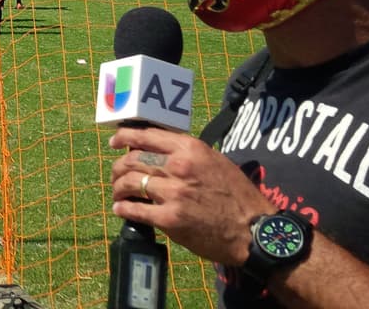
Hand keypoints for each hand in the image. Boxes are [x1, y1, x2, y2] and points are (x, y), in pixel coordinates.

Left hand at [109, 127, 274, 265]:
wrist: (254, 232)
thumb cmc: (239, 198)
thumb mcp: (216, 163)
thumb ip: (188, 155)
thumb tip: (160, 152)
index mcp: (191, 150)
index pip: (147, 136)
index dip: (125, 137)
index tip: (114, 141)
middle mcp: (179, 167)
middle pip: (132, 160)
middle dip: (118, 168)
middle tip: (116, 175)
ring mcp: (173, 193)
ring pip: (129, 183)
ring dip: (118, 189)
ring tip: (118, 194)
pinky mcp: (169, 219)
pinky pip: (135, 210)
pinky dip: (123, 209)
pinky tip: (121, 210)